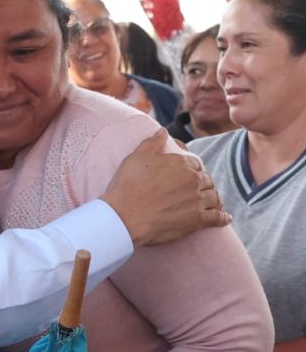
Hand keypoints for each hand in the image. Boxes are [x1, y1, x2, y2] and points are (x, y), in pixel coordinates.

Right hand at [101, 128, 230, 247]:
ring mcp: (197, 201)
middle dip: (203, 183)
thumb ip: (153, 142)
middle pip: (206, 180)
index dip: (192, 169)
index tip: (188, 174)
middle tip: (198, 189)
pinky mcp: (197, 221)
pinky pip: (217, 218)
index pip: (195, 163)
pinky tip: (226, 218)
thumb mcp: (137, 156)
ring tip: (213, 202)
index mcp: (182, 163)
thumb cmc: (128, 185)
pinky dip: (223, 217)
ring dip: (214, 199)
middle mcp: (194, 180)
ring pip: (214, 197)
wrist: (126, 216)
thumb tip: (163, 130)